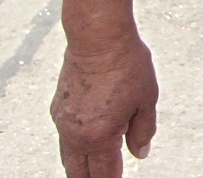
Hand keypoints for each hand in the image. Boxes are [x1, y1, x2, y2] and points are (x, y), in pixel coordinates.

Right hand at [53, 29, 157, 177]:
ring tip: (95, 168)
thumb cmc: (127, 65)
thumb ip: (143, 131)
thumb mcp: (146, 99)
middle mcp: (76, 135)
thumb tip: (139, 153)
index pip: (104, 174)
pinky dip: (75, 145)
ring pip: (68, 157)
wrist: (97, 38)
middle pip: (78, 173)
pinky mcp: (57, 108)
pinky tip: (87, 140)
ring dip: (81, 165)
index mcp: (100, 137)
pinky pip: (64, 137)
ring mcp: (62, 122)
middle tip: (107, 176)